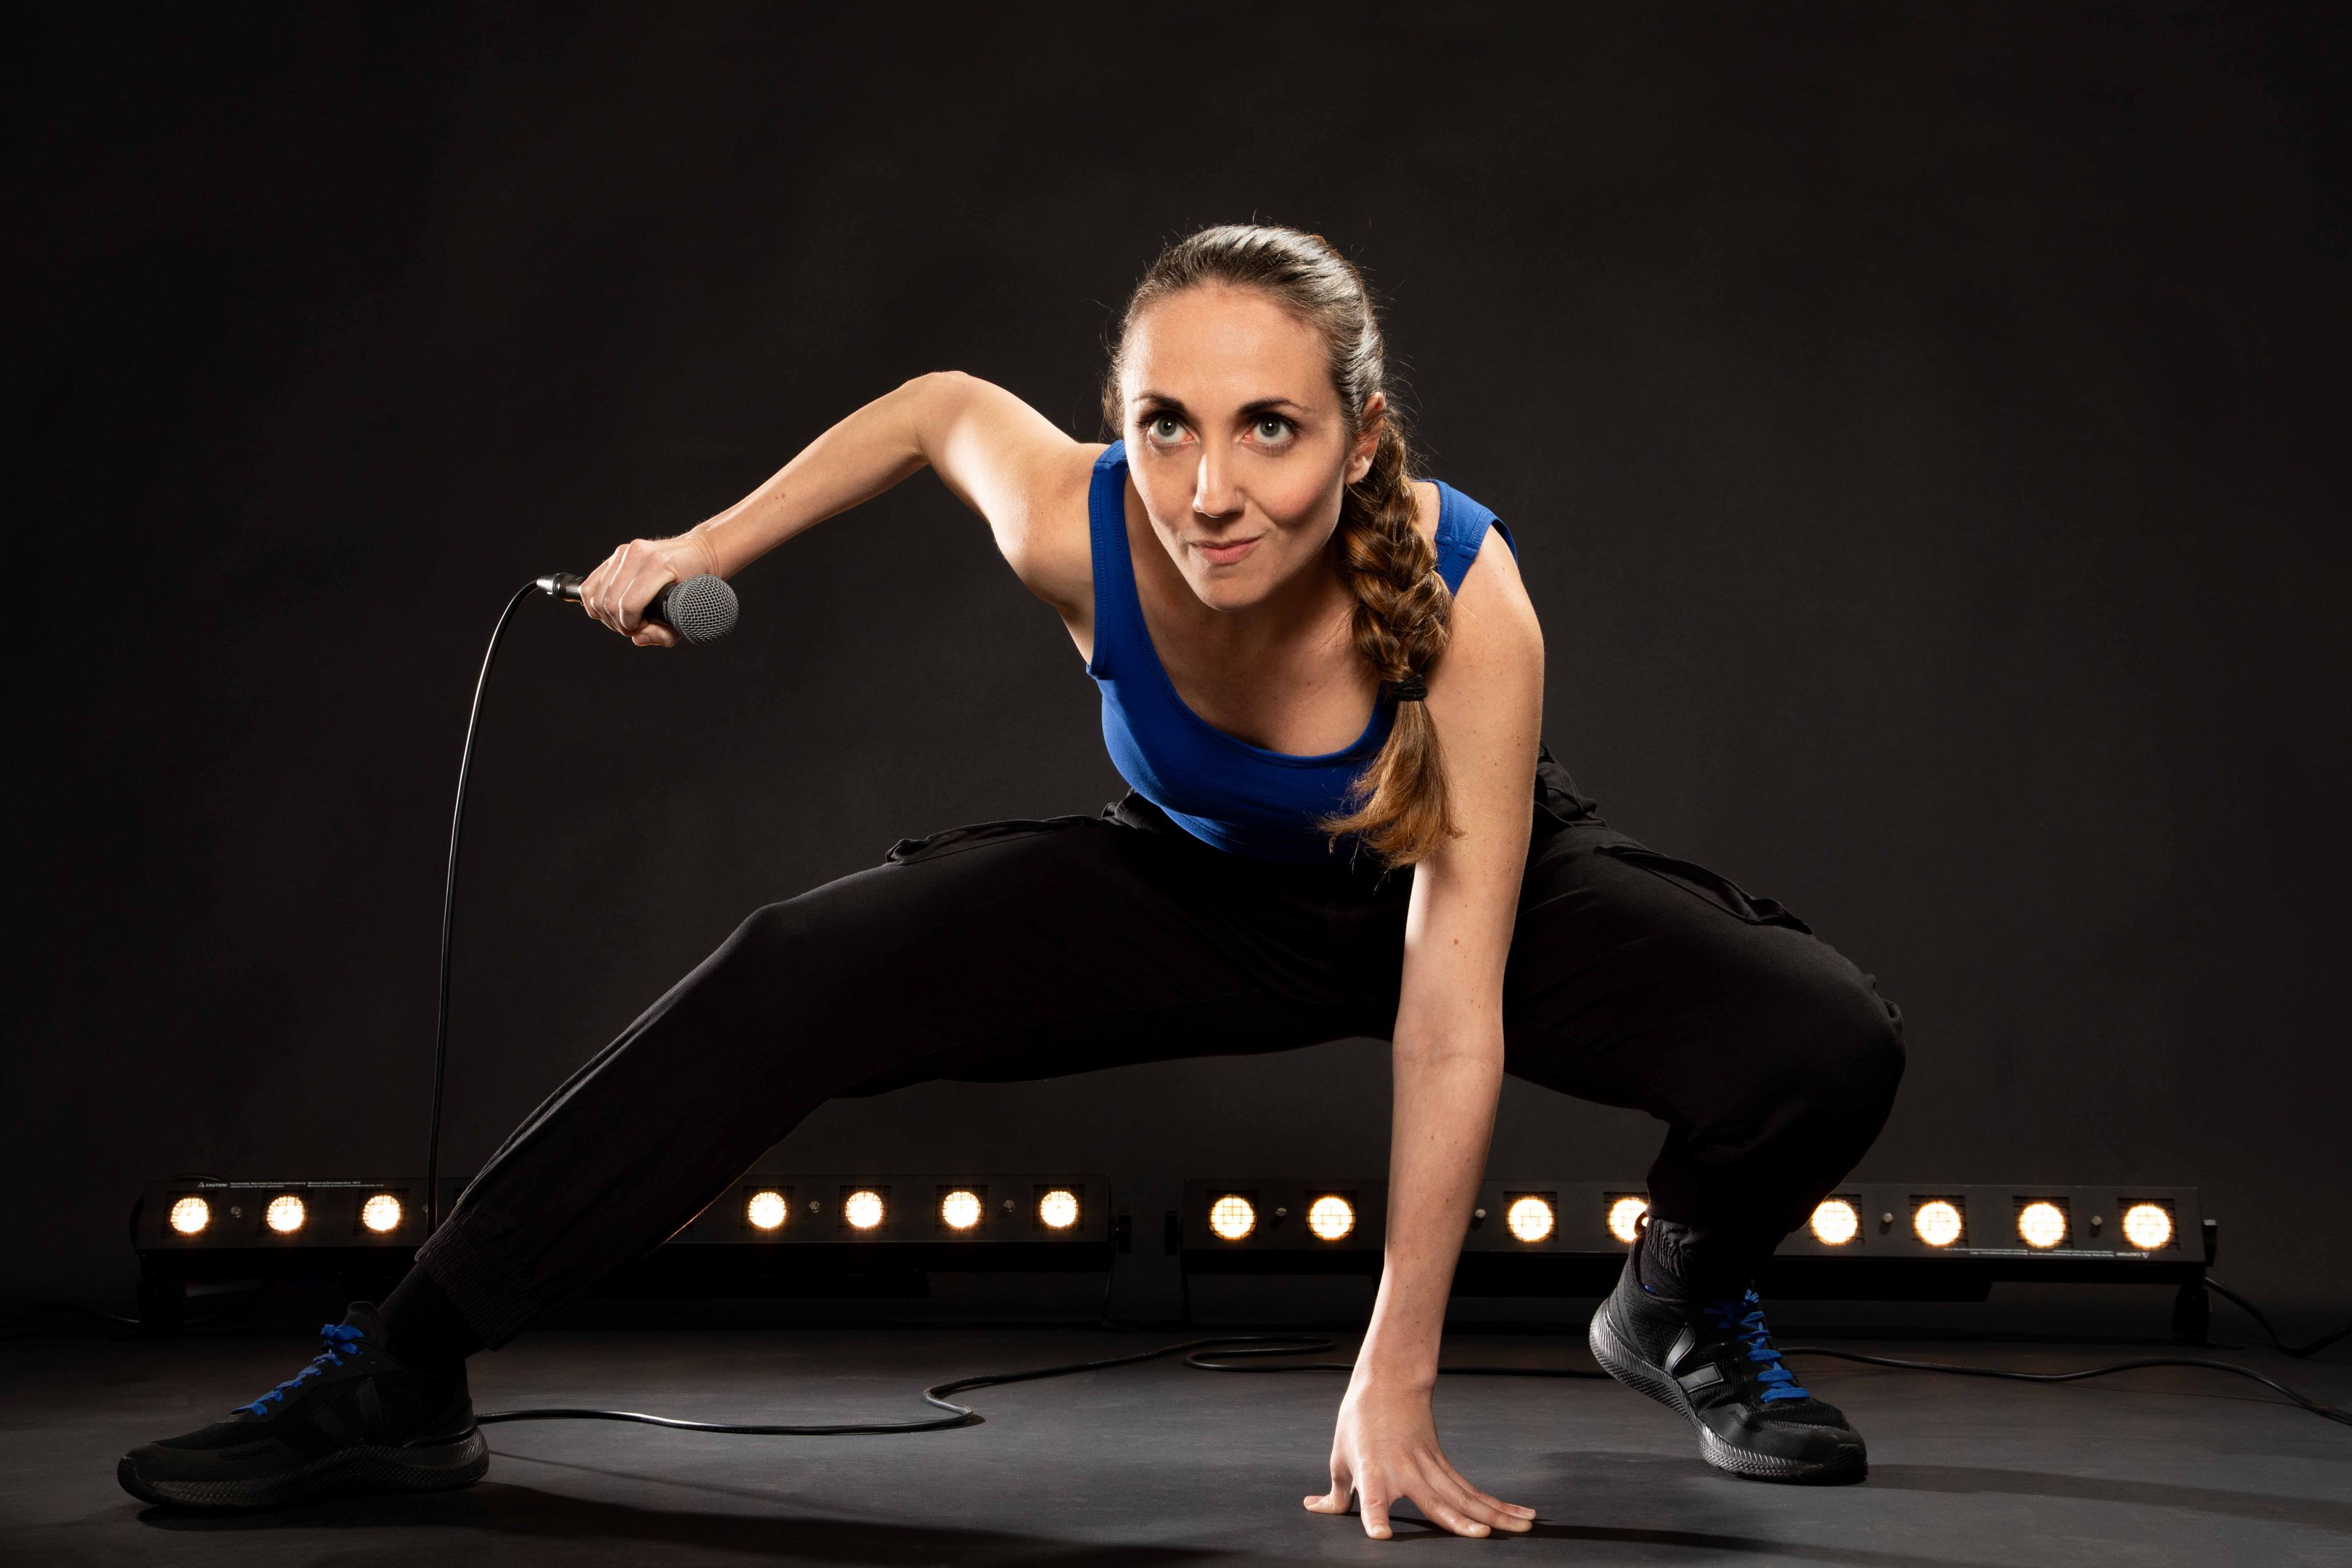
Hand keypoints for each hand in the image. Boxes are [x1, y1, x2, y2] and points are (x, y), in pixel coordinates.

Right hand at [576, 528, 722, 647]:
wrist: (699, 554)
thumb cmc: (694, 588)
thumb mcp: (686, 616)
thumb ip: (662, 634)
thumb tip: (636, 639)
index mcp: (659, 566)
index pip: (629, 605)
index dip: (632, 625)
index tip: (642, 628)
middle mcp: (638, 555)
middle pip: (609, 603)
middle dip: (619, 624)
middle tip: (635, 626)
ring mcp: (625, 552)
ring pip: (595, 595)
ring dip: (606, 615)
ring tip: (626, 618)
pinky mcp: (617, 553)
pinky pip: (590, 585)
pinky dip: (596, 603)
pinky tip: (613, 609)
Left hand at [1304, 1378, 1535, 1539]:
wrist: (1388, 1381)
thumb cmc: (1359, 1419)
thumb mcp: (1340, 1456)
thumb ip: (1335, 1493)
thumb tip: (1317, 1509)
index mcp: (1372, 1471)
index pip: (1370, 1499)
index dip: (1375, 1517)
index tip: (1382, 1536)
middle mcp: (1405, 1471)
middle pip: (1435, 1500)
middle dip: (1459, 1521)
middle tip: (1481, 1535)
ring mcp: (1429, 1467)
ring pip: (1465, 1496)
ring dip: (1494, 1513)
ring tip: (1519, 1529)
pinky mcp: (1443, 1464)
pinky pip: (1471, 1489)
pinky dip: (1497, 1503)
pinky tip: (1519, 1515)